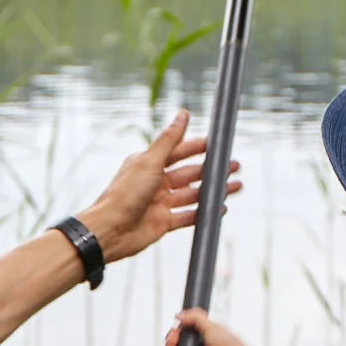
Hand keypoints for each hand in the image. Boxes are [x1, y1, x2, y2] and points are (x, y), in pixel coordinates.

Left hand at [81, 109, 241, 264]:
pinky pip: (188, 216)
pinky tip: (219, 208)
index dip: (198, 148)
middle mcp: (155, 182)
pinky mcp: (163, 222)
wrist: (110, 231)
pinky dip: (204, 212)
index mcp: (149, 164)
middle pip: (189, 173)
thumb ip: (169, 139)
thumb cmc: (124, 194)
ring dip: (213, 190)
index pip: (179, 152)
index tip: (218, 144)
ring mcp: (160, 203)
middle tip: (233, 166)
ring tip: (235, 187)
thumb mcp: (150, 161)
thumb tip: (182, 114)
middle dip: (212, 170)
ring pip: (193, 194)